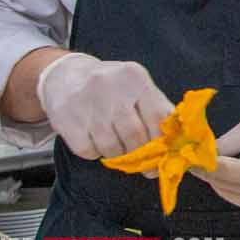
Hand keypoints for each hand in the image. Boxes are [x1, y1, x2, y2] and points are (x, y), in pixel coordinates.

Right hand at [36, 52, 170, 160]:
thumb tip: (174, 141)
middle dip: (140, 154)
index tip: (162, 157)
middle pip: (135, 135)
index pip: (158, 116)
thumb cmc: (110, 86)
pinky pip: (88, 151)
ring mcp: (88, 103)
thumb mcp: (136, 86)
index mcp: (135, 78)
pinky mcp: (66, 119)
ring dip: (117, 155)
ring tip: (115, 146)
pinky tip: (94, 140)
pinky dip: (95, 153)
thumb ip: (156, 109)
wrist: (65, 76)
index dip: (162, 142)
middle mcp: (112, 87)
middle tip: (141, 164)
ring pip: (111, 147)